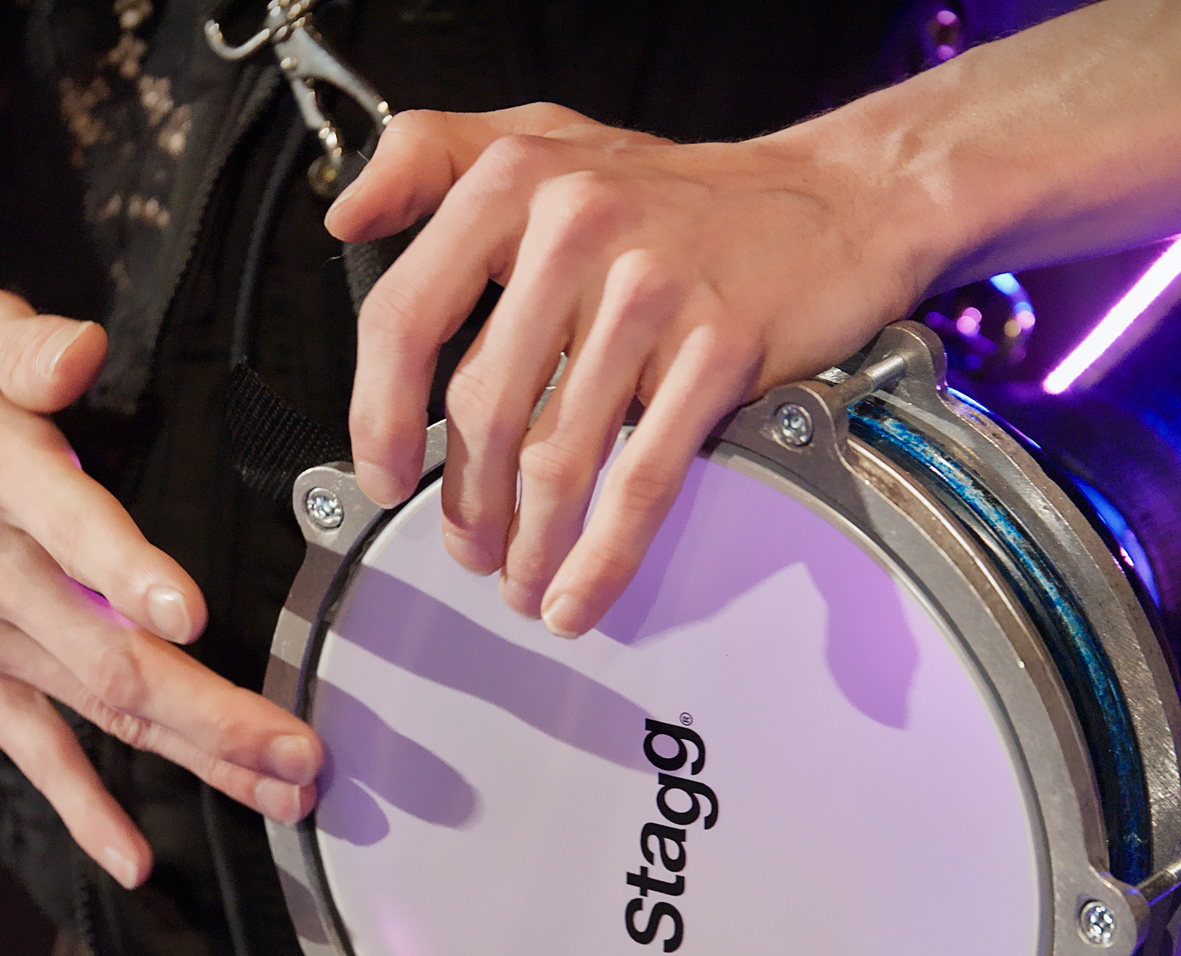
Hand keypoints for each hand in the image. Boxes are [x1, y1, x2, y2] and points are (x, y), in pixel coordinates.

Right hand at [0, 288, 321, 887]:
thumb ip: (25, 347)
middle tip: (303, 751)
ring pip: (98, 710)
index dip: (128, 573)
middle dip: (216, 713)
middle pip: (108, 656)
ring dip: (196, 757)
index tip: (189, 614)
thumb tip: (78, 353)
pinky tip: (134, 860)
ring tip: (282, 794)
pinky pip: (31, 750)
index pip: (67, 527)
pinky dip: (83, 809)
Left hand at [326, 103, 923, 637]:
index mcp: (517, 180)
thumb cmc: (679, 191)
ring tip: (516, 578)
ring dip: (527, 543)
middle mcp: (579, 225)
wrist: (834, 199)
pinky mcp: (719, 349)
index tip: (382, 472)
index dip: (378, 413)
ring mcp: (653, 289)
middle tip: (464, 546)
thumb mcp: (543, 136)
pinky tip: (576, 594)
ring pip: (556, 455)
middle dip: (463, 503)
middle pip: (482, 407)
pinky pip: (640, 478)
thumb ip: (431, 157)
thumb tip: (346, 217)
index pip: (408, 315)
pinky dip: (602, 556)